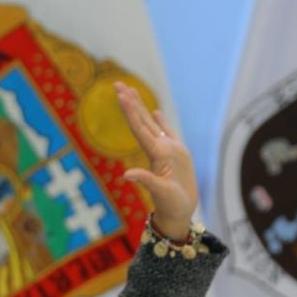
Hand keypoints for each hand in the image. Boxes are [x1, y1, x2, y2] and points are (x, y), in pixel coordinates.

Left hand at [114, 81, 197, 240]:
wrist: (179, 213)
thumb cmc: (172, 205)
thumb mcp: (160, 193)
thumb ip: (146, 181)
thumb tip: (127, 175)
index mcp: (155, 155)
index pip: (139, 128)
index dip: (131, 111)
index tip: (122, 94)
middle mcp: (158, 149)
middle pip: (141, 121)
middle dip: (130, 102)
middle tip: (117, 83)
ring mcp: (167, 151)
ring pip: (151, 123)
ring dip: (141, 107)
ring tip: (131, 90)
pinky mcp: (177, 155)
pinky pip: (168, 133)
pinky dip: (160, 122)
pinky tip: (154, 111)